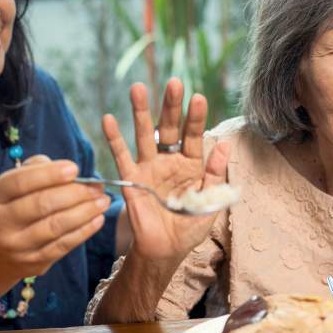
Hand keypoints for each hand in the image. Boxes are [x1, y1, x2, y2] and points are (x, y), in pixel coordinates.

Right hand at [0, 155, 109, 278]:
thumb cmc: (10, 208)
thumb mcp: (9, 187)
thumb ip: (34, 170)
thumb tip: (67, 170)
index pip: (19, 182)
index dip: (49, 174)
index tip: (75, 168)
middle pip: (41, 205)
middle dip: (75, 193)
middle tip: (97, 186)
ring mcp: (16, 246)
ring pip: (56, 226)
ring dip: (85, 211)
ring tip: (103, 200)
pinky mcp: (33, 262)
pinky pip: (63, 245)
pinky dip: (84, 231)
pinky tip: (98, 219)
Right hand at [103, 78, 229, 260]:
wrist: (166, 250)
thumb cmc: (189, 226)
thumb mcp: (210, 201)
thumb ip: (215, 174)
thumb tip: (224, 145)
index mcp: (191, 164)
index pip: (194, 136)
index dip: (196, 118)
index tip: (198, 97)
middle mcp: (169, 161)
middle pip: (170, 127)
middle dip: (171, 106)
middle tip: (173, 82)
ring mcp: (149, 168)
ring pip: (145, 135)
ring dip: (141, 112)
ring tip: (138, 88)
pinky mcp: (131, 180)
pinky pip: (121, 157)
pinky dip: (114, 139)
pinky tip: (108, 119)